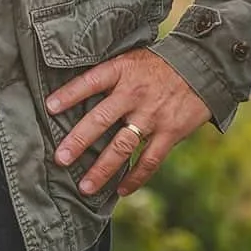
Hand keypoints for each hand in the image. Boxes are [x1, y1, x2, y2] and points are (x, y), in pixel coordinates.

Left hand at [46, 47, 210, 197]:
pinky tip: (120, 191)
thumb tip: (77, 95)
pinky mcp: (170, 132)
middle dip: (78, 141)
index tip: (49, 108)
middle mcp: (134, 94)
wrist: (202, 66)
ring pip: (122, 146)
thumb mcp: (131, 59)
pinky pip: (150, 160)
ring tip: (85, 187)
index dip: (69, 94)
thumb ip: (108, 76)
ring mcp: (152, 115)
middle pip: (100, 119)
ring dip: (102, 169)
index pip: (89, 82)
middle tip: (60, 159)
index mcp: (121, 71)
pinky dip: (135, 178)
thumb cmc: (158, 64)